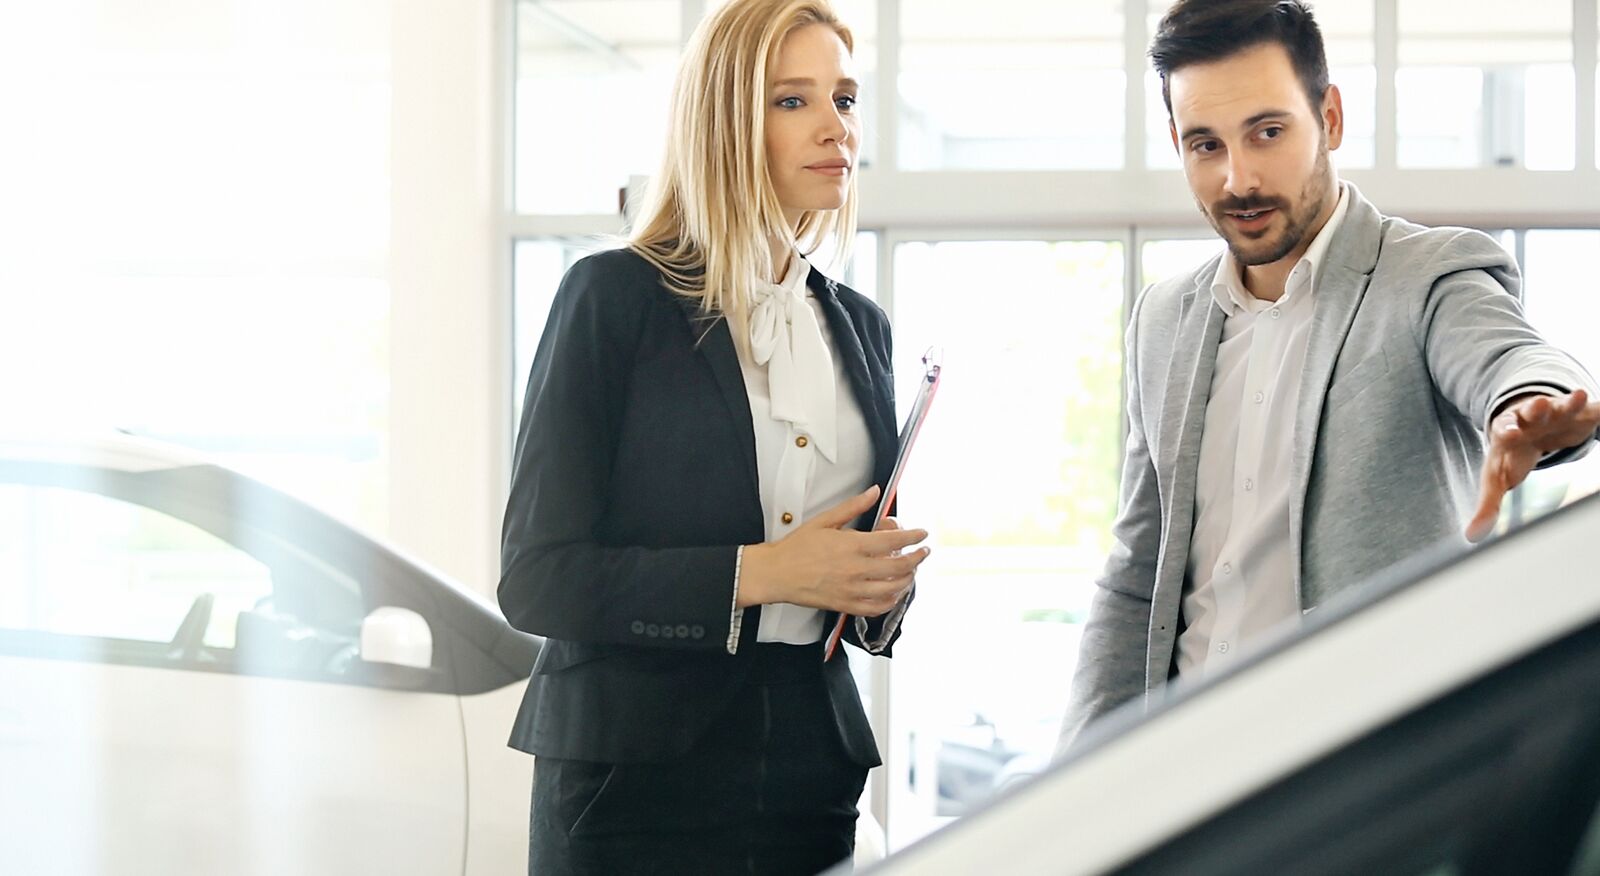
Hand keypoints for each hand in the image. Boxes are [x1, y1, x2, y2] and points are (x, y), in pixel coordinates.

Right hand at [739, 485, 930, 615]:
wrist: (776, 573)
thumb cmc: (797, 548)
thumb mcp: (825, 520)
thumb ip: (853, 506)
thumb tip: (874, 492)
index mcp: (851, 545)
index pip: (893, 541)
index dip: (912, 536)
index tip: (921, 534)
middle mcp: (855, 569)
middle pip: (899, 566)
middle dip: (917, 558)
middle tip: (922, 552)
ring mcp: (852, 590)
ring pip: (892, 588)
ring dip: (908, 578)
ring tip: (912, 571)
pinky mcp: (846, 605)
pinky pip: (877, 607)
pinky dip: (891, 600)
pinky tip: (894, 592)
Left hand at [1466, 389, 1599, 541]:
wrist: (1528, 428)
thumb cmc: (1509, 456)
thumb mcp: (1497, 478)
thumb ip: (1487, 505)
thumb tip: (1472, 536)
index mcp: (1506, 431)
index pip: (1504, 429)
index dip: (1508, 430)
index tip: (1511, 433)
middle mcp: (1528, 417)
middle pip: (1529, 411)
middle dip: (1535, 408)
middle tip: (1540, 405)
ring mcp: (1553, 413)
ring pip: (1559, 405)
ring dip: (1567, 402)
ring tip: (1580, 396)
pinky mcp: (1576, 414)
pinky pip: (1586, 408)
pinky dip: (1593, 406)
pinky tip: (1596, 404)